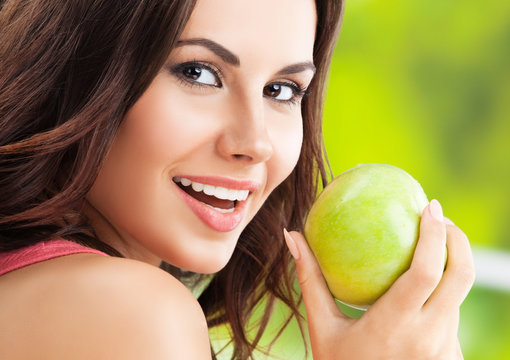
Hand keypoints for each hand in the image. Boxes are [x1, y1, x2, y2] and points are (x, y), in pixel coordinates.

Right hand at [284, 200, 474, 359]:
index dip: (435, 235)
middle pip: (461, 277)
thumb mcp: (321, 327)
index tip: (429, 206)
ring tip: (429, 246)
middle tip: (439, 217)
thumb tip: (291, 236)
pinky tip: (423, 288)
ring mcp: (445, 351)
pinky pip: (452, 317)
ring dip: (450, 266)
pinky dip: (443, 294)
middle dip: (458, 240)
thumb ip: (310, 279)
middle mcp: (429, 337)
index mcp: (395, 325)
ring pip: (458, 297)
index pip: (426, 271)